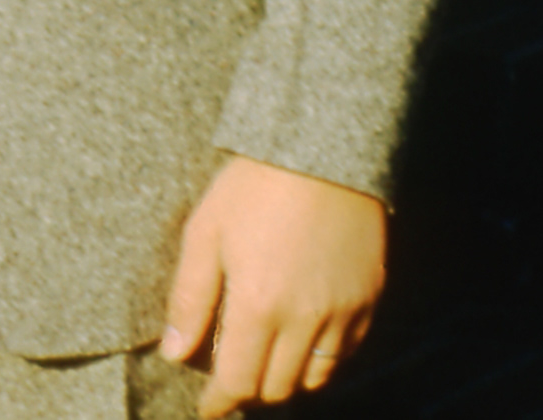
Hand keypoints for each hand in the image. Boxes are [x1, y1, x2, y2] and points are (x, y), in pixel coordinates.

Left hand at [158, 155, 384, 414]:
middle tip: (232, 375)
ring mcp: (343, 312)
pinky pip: (347, 352)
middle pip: (277, 387)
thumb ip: (189, 299)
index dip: (219, 402)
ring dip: (287, 379)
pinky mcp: (369, 298)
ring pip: (315, 377)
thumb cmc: (253, 186)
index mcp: (258, 307)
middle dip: (250, 390)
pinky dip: (324, 358)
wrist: (322, 149)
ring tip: (267, 359)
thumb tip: (173, 354)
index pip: (238, 382)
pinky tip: (304, 339)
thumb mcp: (205, 233)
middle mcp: (305, 320)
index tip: (208, 408)